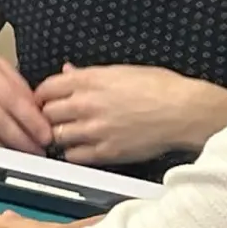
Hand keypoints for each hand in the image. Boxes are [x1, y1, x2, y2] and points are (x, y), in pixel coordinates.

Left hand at [32, 64, 225, 165]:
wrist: (186, 111)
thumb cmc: (162, 88)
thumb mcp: (123, 71)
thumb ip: (90, 74)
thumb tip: (69, 72)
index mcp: (90, 80)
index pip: (46, 88)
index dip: (41, 96)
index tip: (43, 100)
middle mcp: (87, 104)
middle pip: (46, 113)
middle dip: (47, 116)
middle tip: (52, 119)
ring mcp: (95, 129)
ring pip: (56, 136)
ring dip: (58, 136)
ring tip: (65, 135)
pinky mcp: (106, 151)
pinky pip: (74, 156)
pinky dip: (72, 154)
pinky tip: (80, 149)